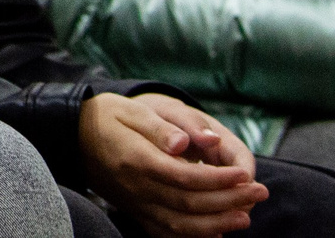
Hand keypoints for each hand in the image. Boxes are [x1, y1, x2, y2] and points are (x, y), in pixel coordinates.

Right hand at [79, 92, 265, 236]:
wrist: (74, 135)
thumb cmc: (109, 116)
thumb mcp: (133, 109)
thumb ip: (161, 127)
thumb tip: (186, 144)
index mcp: (137, 159)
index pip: (186, 178)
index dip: (220, 180)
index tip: (246, 174)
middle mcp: (137, 187)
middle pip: (189, 205)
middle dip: (229, 202)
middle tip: (259, 193)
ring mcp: (135, 203)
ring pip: (181, 225)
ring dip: (217, 225)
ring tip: (245, 216)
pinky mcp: (135, 212)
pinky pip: (166, 233)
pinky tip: (216, 233)